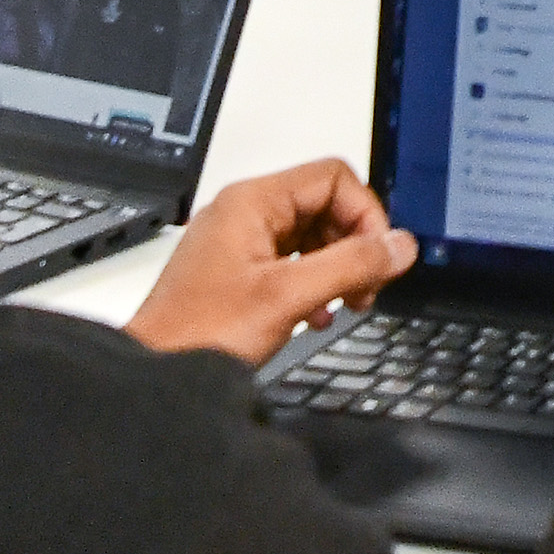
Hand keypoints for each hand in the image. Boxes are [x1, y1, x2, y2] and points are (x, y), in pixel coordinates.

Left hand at [126, 158, 412, 365]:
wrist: (154, 375)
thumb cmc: (200, 333)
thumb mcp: (289, 296)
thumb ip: (351, 265)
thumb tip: (400, 245)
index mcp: (252, 201)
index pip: (333, 178)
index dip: (365, 215)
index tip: (377, 257)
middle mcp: (244, 212)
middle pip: (325, 205)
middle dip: (354, 245)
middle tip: (364, 288)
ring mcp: (239, 241)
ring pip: (312, 236)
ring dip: (337, 268)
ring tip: (345, 304)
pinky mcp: (237, 271)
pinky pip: (292, 261)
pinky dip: (314, 283)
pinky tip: (316, 315)